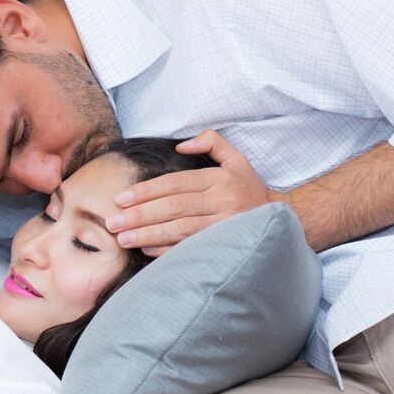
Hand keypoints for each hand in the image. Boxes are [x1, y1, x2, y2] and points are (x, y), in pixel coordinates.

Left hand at [105, 129, 283, 256]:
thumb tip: (181, 144)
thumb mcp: (236, 159)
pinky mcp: (226, 245)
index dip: (146, 191)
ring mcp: (225, 225)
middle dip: (140, 215)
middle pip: (174, 207)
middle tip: (113, 222)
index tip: (121, 199)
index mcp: (219, 179)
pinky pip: (192, 248)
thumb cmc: (249, 189)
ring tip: (124, 239)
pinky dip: (168, 250)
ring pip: (181, 229)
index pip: (175, 184)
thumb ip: (211, 143)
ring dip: (149, 234)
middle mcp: (222, 201)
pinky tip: (146, 250)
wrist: (280, 220)